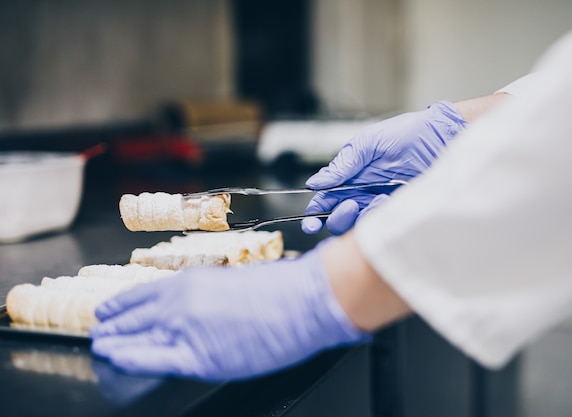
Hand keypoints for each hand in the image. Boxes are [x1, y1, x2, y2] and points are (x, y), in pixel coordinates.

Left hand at [90, 246, 366, 380]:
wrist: (304, 300)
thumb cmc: (280, 290)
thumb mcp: (234, 282)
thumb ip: (206, 294)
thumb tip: (193, 308)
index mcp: (191, 281)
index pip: (143, 293)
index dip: (121, 303)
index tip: (108, 308)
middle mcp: (181, 301)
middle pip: (135, 314)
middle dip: (112, 322)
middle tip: (98, 326)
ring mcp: (186, 328)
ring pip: (136, 335)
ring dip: (114, 338)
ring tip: (100, 341)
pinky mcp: (198, 355)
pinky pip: (152, 357)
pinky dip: (129, 356)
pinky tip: (113, 354)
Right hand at [302, 100, 466, 234]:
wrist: (444, 138)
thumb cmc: (409, 134)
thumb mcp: (369, 143)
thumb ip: (343, 164)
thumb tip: (315, 182)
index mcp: (352, 175)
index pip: (327, 198)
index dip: (316, 212)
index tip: (311, 222)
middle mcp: (364, 192)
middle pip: (338, 217)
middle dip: (334, 219)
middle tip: (342, 209)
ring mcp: (381, 203)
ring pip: (357, 224)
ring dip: (356, 217)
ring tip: (365, 203)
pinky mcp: (399, 211)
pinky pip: (380, 223)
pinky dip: (377, 216)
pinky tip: (384, 202)